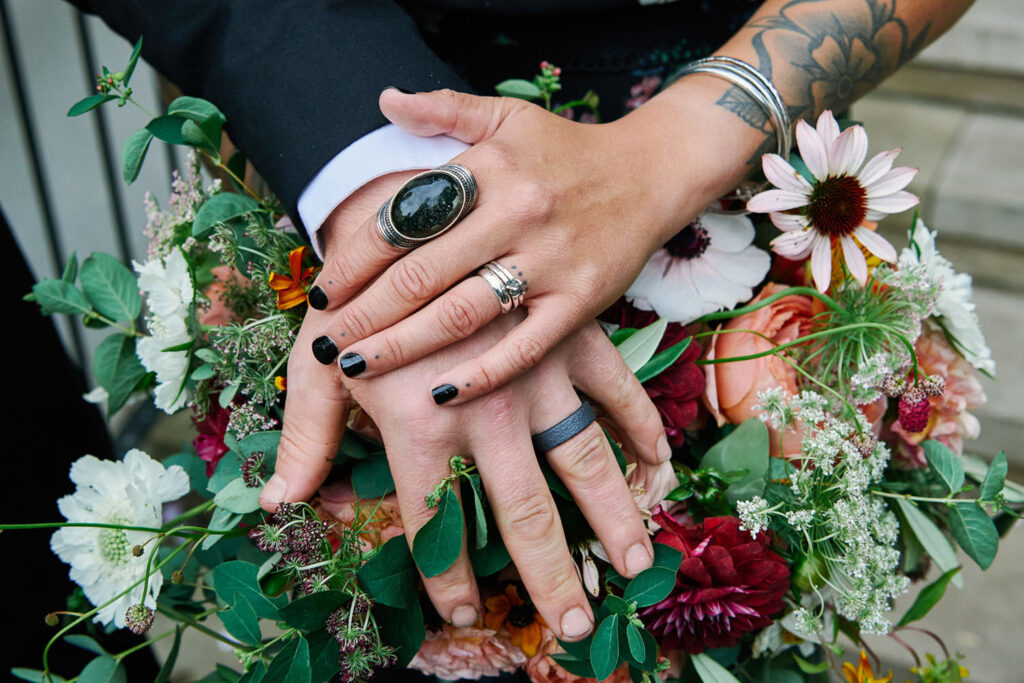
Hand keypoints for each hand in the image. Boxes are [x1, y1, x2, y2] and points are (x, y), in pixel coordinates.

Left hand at [267, 309, 673, 638]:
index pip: (434, 522)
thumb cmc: (358, 285)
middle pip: (522, 512)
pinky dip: (643, 427)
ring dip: (610, 519)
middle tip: (572, 626)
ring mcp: (539, 373)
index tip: (466, 614)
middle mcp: (487, 408)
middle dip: (547, 577)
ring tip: (633, 567)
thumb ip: (307, 431)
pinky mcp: (572, 335)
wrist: (410, 197)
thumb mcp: (317, 357)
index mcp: (421, 422)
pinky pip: (620, 390)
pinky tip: (659, 469)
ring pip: (585, 463)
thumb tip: (279, 502)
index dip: (447, 577)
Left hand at [306, 85, 741, 405]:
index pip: (404, 218)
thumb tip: (384, 99)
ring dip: (402, 346)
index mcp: (489, 169)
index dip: (354, 258)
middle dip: (364, 313)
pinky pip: (526, 346)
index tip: (321, 289)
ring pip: (463, 313)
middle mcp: (516, 215)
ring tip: (353, 367)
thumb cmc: (568, 151)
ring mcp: (551, 262)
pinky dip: (483, 373)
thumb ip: (445, 110)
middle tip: (325, 340)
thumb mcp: (508, 116)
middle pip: (421, 274)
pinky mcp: (582, 301)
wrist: (653, 173)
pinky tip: (440, 392)